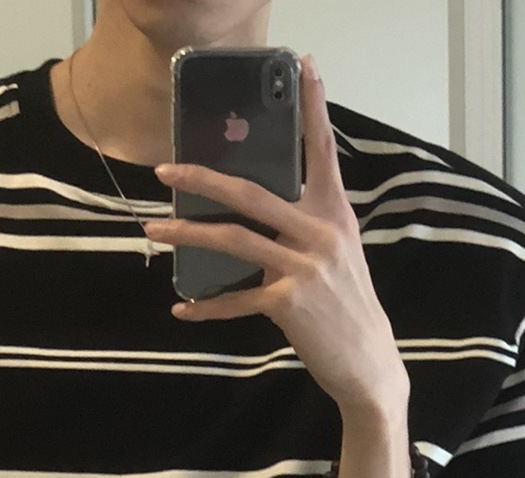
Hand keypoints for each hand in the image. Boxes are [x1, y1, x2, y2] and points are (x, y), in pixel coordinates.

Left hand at [144, 54, 409, 419]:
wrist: (370, 364)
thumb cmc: (348, 307)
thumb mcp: (339, 255)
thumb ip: (307, 226)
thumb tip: (262, 210)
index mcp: (335, 214)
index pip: (323, 151)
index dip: (314, 107)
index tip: (304, 66)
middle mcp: (321, 234)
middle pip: (253, 193)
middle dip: (203, 178)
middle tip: (167, 169)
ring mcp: (304, 268)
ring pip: (233, 240)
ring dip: (187, 233)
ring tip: (155, 228)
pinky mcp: (289, 304)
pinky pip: (237, 301)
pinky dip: (207, 306)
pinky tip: (183, 309)